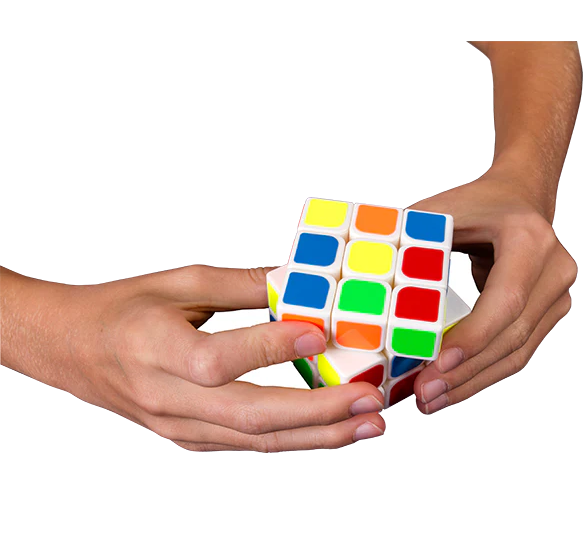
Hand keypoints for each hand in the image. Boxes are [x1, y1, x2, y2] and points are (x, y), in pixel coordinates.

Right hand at [1, 266, 384, 450]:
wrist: (72, 348)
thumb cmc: (122, 310)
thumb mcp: (175, 281)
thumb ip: (236, 283)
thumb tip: (293, 281)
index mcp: (154, 349)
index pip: (219, 359)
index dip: (272, 348)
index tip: (319, 334)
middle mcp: (166, 398)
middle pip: (248, 416)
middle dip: (317, 413)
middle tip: (369, 402)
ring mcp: (175, 426)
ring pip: (253, 441)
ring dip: (315, 435)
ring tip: (364, 425)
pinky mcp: (185, 437)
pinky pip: (244, 444)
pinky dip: (289, 438)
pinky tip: (325, 430)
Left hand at [410, 165, 576, 412]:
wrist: (519, 199)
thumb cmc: (477, 204)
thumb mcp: (444, 208)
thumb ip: (412, 233)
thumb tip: (369, 266)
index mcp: (529, 241)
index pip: (505, 300)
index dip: (473, 336)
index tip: (436, 365)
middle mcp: (553, 271)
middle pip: (512, 336)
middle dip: (466, 371)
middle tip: (425, 394)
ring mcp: (556, 296)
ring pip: (518, 352)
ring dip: (473, 380)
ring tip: (433, 399)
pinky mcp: (547, 313)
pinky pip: (517, 350)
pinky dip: (483, 371)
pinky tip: (454, 386)